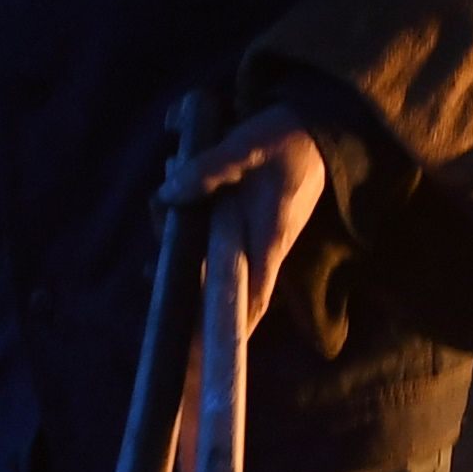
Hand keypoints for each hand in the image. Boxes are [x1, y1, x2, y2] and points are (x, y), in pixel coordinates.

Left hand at [176, 105, 335, 334]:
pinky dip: (190, 220)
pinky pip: (214, 230)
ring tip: (160, 206)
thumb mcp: (249, 146)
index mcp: (268, 237)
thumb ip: (209, 168)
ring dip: (181, 240)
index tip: (202, 348)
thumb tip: (168, 194)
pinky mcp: (246, 216)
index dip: (230, 325)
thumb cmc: (289, 139)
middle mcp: (261, 243)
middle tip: (153, 265)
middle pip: (222, 279)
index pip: (253, 295)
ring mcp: (254, 231)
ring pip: (213, 253)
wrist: (318, 123)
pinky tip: (172, 192)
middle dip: (185, 277)